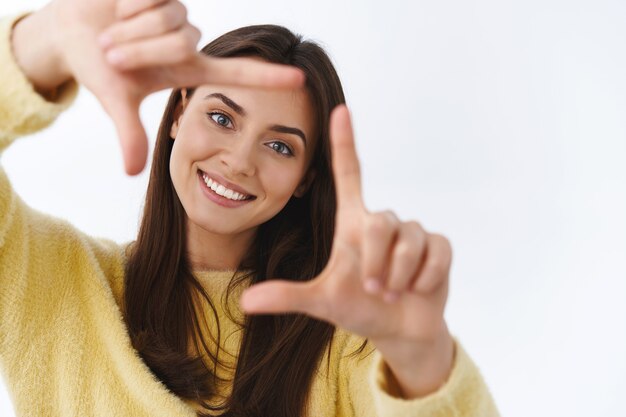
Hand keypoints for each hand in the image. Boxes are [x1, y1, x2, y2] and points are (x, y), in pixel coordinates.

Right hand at [15, 0, 303, 174]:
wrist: (69, 30)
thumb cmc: (97, 66)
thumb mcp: (115, 100)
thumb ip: (130, 133)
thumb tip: (133, 173)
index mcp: (188, 69)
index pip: (236, 73)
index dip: (267, 78)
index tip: (301, 79)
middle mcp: (188, 40)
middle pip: (183, 42)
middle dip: (142, 49)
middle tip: (113, 54)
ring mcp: (177, 12)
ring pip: (170, 17)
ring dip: (132, 29)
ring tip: (113, 31)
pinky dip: (127, 3)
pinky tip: (117, 6)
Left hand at [240, 105, 454, 396]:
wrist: (398, 330)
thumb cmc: (358, 308)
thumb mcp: (321, 302)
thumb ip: (287, 297)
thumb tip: (245, 303)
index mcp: (352, 223)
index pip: (349, 174)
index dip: (344, 142)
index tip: (339, 108)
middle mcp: (382, 222)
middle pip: (381, 223)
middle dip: (376, 263)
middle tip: (374, 289)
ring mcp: (413, 233)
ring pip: (410, 241)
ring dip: (399, 275)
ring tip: (392, 293)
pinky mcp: (439, 247)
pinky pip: (436, 252)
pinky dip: (425, 277)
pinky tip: (418, 288)